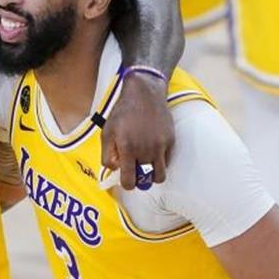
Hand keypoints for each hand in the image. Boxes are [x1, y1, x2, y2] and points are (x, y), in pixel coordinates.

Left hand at [102, 73, 173, 188]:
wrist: (144, 94)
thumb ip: (107, 155)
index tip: (125, 180)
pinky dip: (160, 162)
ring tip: (145, 166)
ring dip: (152, 175)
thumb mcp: (107, 133)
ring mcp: (161, 146)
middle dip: (139, 181)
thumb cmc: (123, 113)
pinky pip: (167, 162)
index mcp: (127, 148)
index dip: (126, 184)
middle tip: (135, 173)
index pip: (129, 180)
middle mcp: (146, 149)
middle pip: (146, 181)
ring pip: (160, 175)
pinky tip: (152, 151)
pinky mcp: (171, 141)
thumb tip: (115, 170)